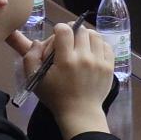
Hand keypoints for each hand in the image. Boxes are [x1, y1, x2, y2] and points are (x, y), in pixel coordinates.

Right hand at [26, 22, 113, 137]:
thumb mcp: (35, 79)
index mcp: (66, 60)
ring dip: (86, 35)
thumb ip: (31, 57)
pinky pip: (106, 46)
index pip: (65, 31)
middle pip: (81, 30)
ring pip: (95, 36)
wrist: (79, 112)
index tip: (57, 33)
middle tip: (68, 38)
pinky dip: (99, 44)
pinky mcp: (109, 66)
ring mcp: (99, 62)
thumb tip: (38, 41)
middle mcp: (84, 58)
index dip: (59, 28)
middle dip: (73, 30)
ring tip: (80, 42)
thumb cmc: (55, 96)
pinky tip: (91, 50)